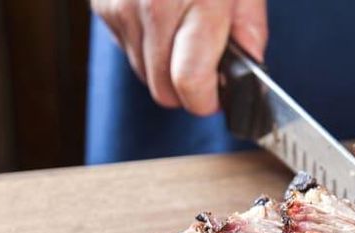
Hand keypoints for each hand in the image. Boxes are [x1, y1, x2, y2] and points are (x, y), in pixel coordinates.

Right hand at [92, 0, 267, 115]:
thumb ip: (250, 25)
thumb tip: (251, 66)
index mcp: (197, 1)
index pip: (191, 83)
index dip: (207, 100)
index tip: (218, 96)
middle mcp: (153, 8)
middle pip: (164, 90)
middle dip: (188, 89)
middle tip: (206, 65)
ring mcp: (122, 8)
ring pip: (144, 75)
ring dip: (166, 68)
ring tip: (184, 32)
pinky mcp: (103, 7)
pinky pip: (128, 50)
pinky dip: (147, 46)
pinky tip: (162, 18)